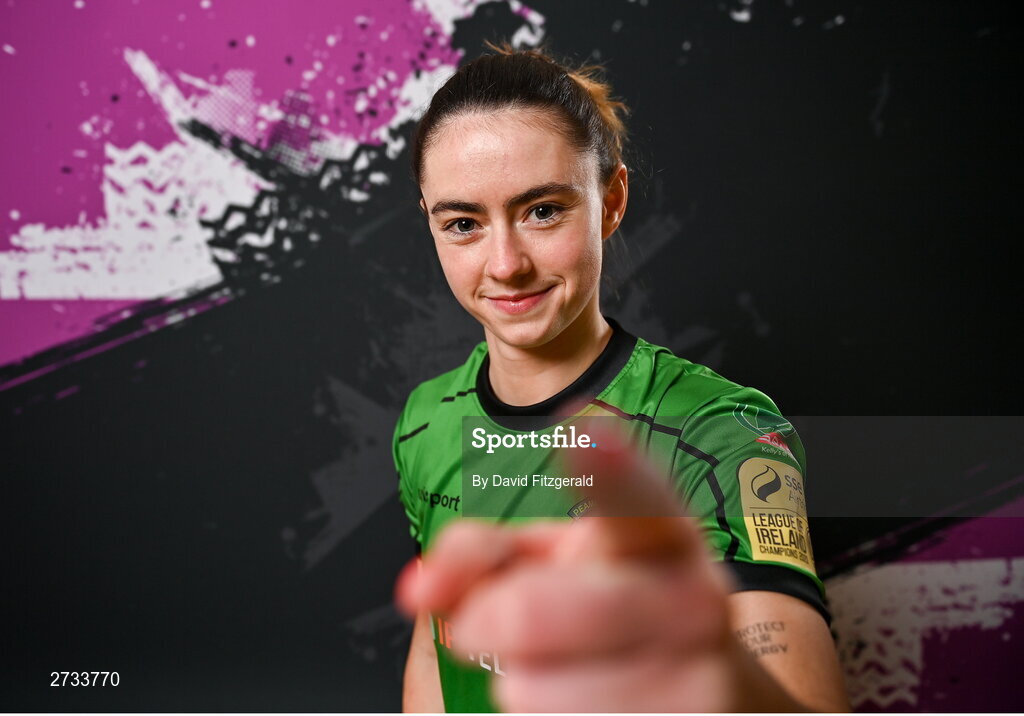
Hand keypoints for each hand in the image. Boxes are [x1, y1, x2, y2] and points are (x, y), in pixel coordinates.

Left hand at [395, 421, 805, 711]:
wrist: (710, 688)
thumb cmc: (615, 611)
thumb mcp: (550, 564)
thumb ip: (479, 555)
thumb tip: (419, 587)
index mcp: (657, 532)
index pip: (634, 497)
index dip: (608, 469)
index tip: (586, 436)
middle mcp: (689, 598)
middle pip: (531, 611)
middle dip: (484, 622)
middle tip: (482, 626)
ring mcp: (698, 676)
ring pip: (535, 691)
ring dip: (523, 686)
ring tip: (563, 673)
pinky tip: (586, 701)